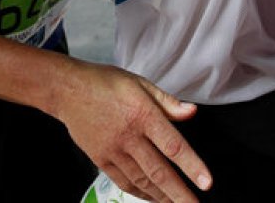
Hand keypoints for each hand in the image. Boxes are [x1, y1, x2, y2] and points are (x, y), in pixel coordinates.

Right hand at [54, 60, 209, 202]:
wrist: (67, 90)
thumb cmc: (104, 83)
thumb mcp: (139, 83)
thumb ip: (167, 101)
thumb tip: (192, 112)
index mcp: (142, 114)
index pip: (173, 146)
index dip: (192, 166)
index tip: (206, 183)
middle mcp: (129, 136)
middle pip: (159, 171)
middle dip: (180, 194)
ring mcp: (114, 150)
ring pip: (142, 181)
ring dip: (162, 197)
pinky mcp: (101, 159)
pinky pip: (124, 181)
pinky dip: (140, 192)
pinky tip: (152, 197)